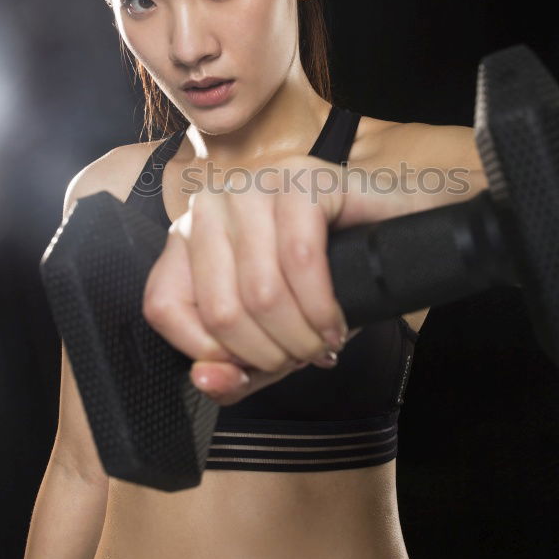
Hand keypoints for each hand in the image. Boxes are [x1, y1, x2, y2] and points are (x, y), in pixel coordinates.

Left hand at [142, 154, 486, 405]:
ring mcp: (254, 186)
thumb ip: (232, 369)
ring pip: (260, 291)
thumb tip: (206, 378)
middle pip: (219, 310)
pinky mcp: (301, 179)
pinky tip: (336, 321)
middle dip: (271, 352)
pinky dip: (323, 306)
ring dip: (301, 336)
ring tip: (324, 340)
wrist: (395, 231)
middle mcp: (210, 205)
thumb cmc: (328, 281)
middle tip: (303, 354)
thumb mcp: (272, 338)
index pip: (163, 306)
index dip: (212, 353)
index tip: (254, 365)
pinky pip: (300, 259)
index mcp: (188, 238)